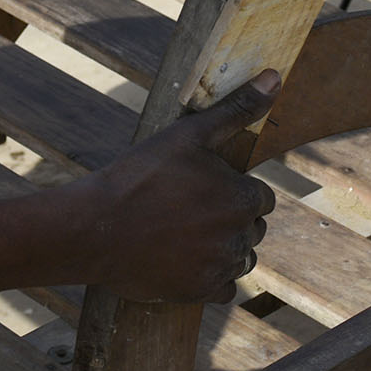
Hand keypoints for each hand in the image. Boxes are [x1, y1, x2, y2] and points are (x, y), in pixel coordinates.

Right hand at [0, 74, 280, 304]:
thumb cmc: (140, 175)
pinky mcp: (200, 294)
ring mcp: (220, 269)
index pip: (261, 198)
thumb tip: (275, 77)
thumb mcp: (188, 134)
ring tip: (183, 233)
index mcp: (243, 199)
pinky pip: (224, 289)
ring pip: (240, 259)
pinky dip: (210, 277)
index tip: (201, 187)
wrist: (94, 228)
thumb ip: (236, 110)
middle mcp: (240, 238)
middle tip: (186, 208)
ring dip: (223, 248)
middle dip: (229, 219)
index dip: (232, 190)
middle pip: (252, 228)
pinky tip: (182, 259)